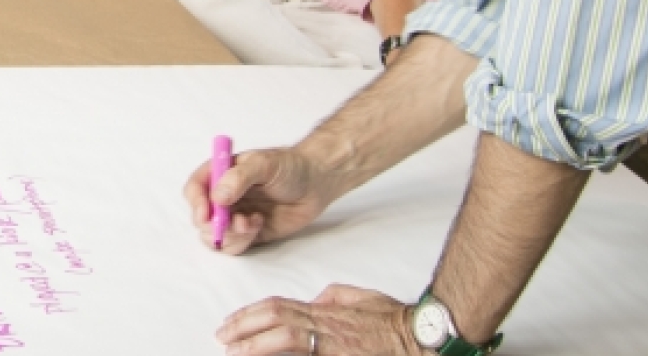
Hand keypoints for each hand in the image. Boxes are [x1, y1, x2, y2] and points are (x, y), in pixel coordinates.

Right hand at [184, 146, 334, 254]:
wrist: (316, 184)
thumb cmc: (290, 166)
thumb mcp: (263, 163)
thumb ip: (239, 178)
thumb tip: (217, 198)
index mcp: (220, 175)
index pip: (195, 189)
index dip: (196, 202)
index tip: (207, 214)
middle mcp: (222, 197)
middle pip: (201, 218)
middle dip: (214, 226)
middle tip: (236, 223)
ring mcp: (234, 216)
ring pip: (214, 237)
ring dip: (229, 236)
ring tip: (251, 224)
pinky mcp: (248, 233)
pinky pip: (233, 246)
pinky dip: (241, 242)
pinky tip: (258, 225)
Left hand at [218, 285, 415, 355]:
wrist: (423, 339)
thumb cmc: (396, 322)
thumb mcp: (361, 298)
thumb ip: (333, 296)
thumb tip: (313, 300)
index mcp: (326, 310)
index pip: (277, 307)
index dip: (249, 315)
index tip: (230, 323)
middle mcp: (325, 325)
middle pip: (275, 321)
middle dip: (244, 329)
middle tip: (223, 339)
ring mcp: (333, 345)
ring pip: (286, 339)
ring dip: (256, 346)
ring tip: (234, 352)